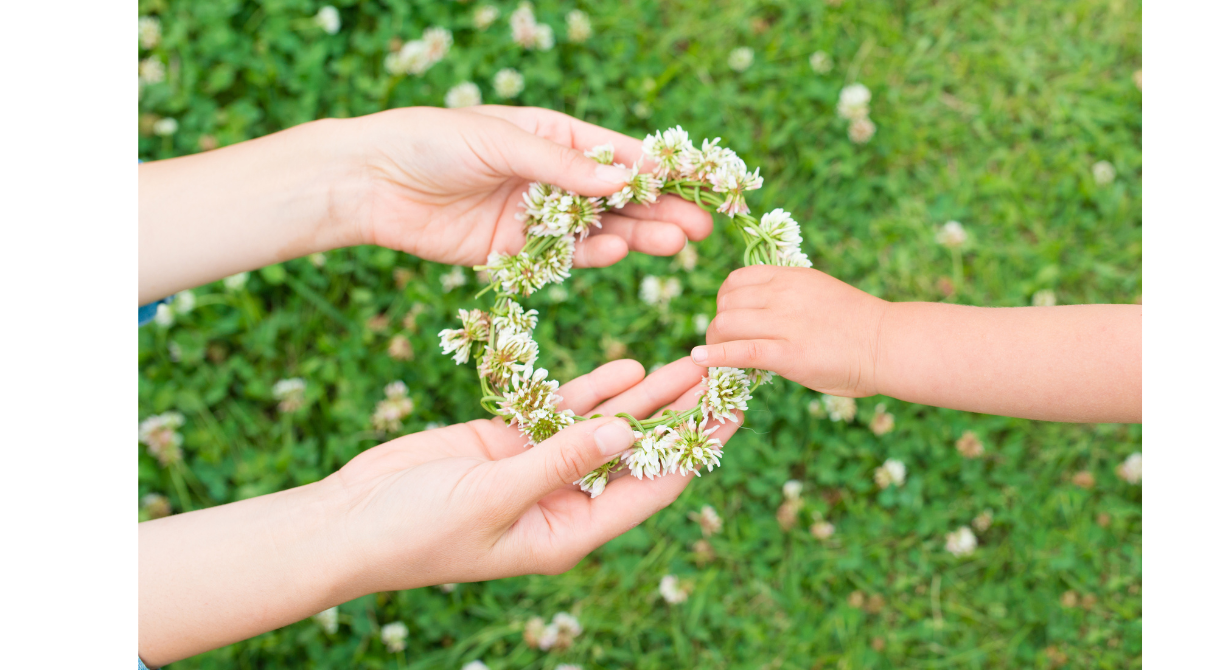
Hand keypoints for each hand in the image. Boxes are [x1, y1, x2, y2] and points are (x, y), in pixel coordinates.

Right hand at [331, 358, 738, 589]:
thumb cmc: (415, 529)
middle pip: (640, 452)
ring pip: (607, 425)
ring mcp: (539, 468)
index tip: (735, 413)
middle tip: (726, 374)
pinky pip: (564, 410)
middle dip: (683, 415)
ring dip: (647, 396)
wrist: (349, 521)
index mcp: (570, 532)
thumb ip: (560, 460)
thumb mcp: (493, 496)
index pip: (652, 487)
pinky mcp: (510, 441)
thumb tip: (629, 432)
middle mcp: (565, 503)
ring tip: (692, 361)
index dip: (697, 448)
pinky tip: (630, 365)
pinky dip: (594, 389)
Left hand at [344, 105, 712, 268]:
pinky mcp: (515, 251)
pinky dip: (591, 256)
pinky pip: (563, 256)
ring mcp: (536, 215)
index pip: (620, 153)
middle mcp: (552, 177)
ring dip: (637, 236)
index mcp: (554, 136)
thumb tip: (626, 180)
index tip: (704, 183)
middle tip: (702, 228)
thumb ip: (563, 167)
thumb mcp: (501, 142)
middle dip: (662, 210)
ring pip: (600, 229)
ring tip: (673, 244)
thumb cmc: (432, 142)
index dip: (663, 169)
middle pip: (620, 197)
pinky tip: (616, 252)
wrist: (370, 182)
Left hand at [690, 266, 887, 396]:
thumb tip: (760, 308)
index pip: (737, 279)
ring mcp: (785, 324)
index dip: (725, 300)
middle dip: (718, 323)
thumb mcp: (819, 294)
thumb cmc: (859, 325)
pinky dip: (715, 354)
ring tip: (719, 355)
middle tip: (725, 342)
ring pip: (726, 324)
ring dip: (715, 341)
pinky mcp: (788, 354)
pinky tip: (700, 358)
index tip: (731, 317)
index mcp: (792, 277)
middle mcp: (784, 295)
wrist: (889, 344)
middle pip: (726, 302)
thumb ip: (789, 296)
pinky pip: (740, 350)